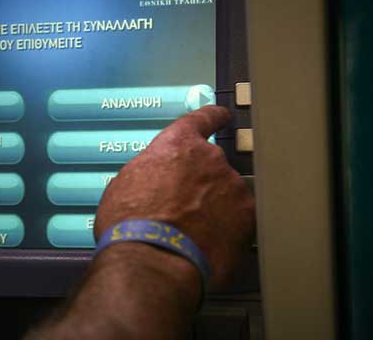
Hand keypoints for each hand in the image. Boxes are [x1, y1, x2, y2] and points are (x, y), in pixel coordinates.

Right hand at [94, 106, 255, 289]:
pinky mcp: (248, 217)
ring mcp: (233, 186)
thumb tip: (153, 183)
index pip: (202, 119)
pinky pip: (240, 219)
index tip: (221, 115)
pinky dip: (229, 229)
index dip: (212, 116)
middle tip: (185, 208)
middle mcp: (210, 158)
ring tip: (194, 234)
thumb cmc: (130, 222)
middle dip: (203, 183)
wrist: (153, 257)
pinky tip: (210, 244)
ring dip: (216, 207)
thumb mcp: (124, 185)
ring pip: (228, 193)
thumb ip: (149, 173)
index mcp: (178, 145)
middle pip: (213, 165)